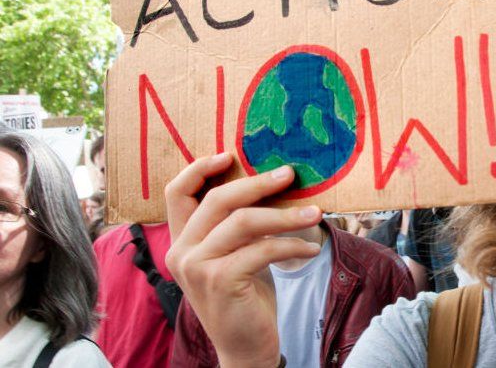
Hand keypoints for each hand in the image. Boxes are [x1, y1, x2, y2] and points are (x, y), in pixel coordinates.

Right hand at [165, 153, 321, 367]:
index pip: (175, 192)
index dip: (199, 168)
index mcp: (181, 240)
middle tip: (290, 174)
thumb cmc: (245, 294)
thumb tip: (271, 179)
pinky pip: (262, 249)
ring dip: (286, 215)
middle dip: (258, 183)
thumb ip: (237, 223)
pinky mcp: (220, 282)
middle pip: (218, 199)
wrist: (245, 346)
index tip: (231, 154)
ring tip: (316, 213)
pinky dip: (291, 245)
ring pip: (243, 221)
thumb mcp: (236, 253)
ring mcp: (196, 267)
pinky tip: (310, 250)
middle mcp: (181, 251)